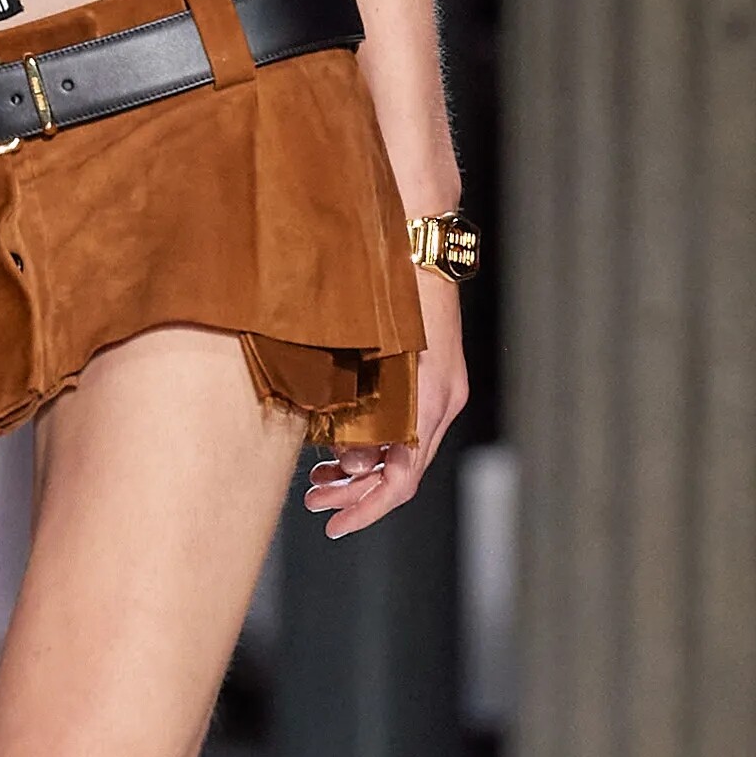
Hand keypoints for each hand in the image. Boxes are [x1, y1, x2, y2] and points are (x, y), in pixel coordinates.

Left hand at [303, 260, 469, 541]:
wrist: (418, 232)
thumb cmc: (390, 281)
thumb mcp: (368, 351)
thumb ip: (357, 409)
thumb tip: (344, 460)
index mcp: (432, 400)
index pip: (405, 478)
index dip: (368, 508)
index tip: (335, 524)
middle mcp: (441, 400)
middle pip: (401, 471)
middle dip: (356, 494)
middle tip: (314, 501)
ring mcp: (437, 387)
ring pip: (400, 449)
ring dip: (360, 470)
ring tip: (318, 480)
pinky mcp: (427, 375)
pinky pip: (400, 425)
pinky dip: (369, 441)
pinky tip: (337, 443)